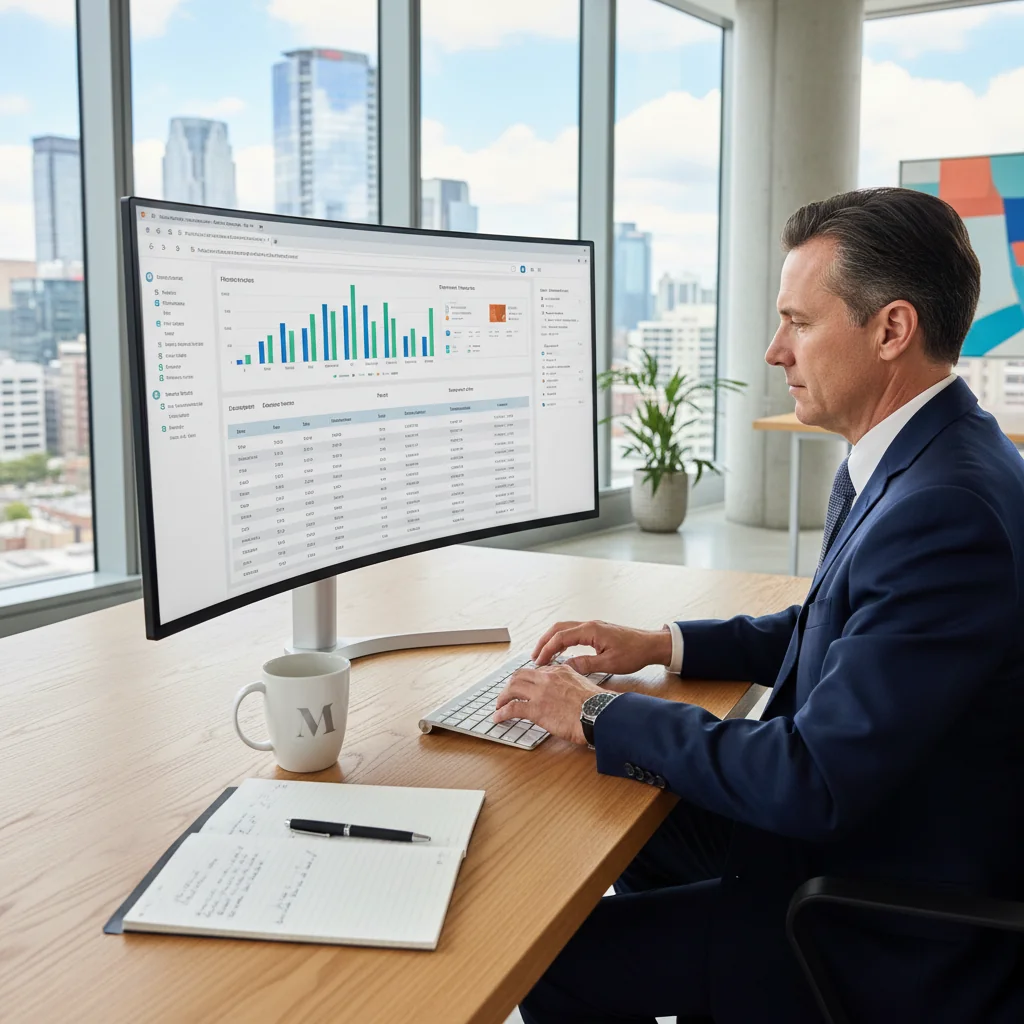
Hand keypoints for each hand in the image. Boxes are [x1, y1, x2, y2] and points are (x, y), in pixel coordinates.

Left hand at [493, 663, 605, 745]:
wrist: (600, 714)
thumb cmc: (598, 705)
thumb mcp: (586, 686)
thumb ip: (574, 685)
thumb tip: (574, 695)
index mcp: (560, 671)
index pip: (538, 672)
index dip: (528, 680)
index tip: (525, 688)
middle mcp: (548, 678)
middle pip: (520, 675)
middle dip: (511, 685)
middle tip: (507, 694)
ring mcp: (540, 692)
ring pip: (512, 688)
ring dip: (503, 697)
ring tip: (499, 706)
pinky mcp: (536, 709)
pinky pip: (512, 708)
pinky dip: (502, 713)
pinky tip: (498, 718)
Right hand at [531, 620, 671, 675]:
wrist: (651, 645)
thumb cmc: (634, 653)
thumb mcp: (609, 664)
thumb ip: (585, 664)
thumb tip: (565, 667)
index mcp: (590, 630)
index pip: (560, 637)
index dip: (547, 650)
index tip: (538, 662)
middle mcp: (589, 625)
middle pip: (558, 629)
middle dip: (544, 642)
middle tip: (534, 657)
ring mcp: (592, 626)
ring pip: (564, 629)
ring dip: (552, 640)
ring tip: (543, 655)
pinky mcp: (596, 631)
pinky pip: (573, 632)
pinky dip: (562, 640)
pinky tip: (560, 652)